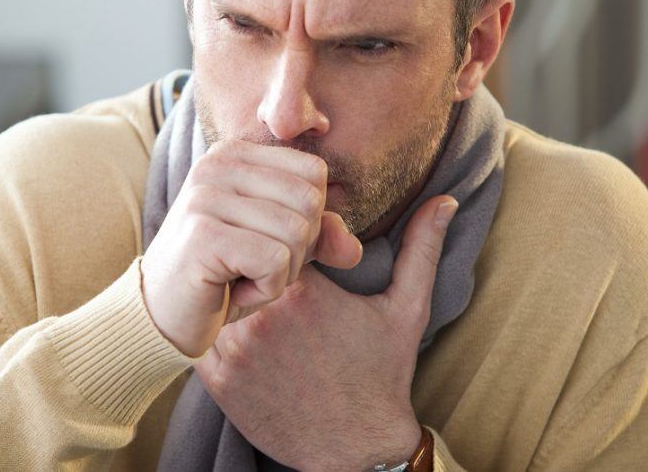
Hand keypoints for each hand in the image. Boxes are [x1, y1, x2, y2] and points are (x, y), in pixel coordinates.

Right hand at [141, 140, 362, 356]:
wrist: (160, 316)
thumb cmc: (222, 277)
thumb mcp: (279, 250)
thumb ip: (320, 237)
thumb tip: (353, 249)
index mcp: (236, 155)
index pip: (314, 174)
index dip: (308, 220)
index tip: (266, 242)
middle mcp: (217, 164)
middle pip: (310, 202)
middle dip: (297, 250)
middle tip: (254, 267)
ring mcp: (206, 196)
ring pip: (297, 233)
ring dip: (280, 274)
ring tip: (240, 278)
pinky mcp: (203, 235)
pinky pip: (275, 262)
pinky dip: (264, 290)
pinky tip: (230, 291)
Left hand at [195, 195, 457, 469]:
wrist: (355, 448)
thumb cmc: (382, 373)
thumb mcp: (407, 308)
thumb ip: (421, 248)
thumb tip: (446, 200)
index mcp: (305, 290)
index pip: (276, 234)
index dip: (285, 239)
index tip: (299, 252)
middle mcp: (263, 316)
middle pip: (242, 260)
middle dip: (256, 261)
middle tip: (271, 272)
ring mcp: (235, 349)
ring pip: (216, 293)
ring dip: (231, 289)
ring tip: (252, 296)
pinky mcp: (217, 379)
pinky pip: (201, 332)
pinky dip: (215, 324)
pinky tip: (241, 329)